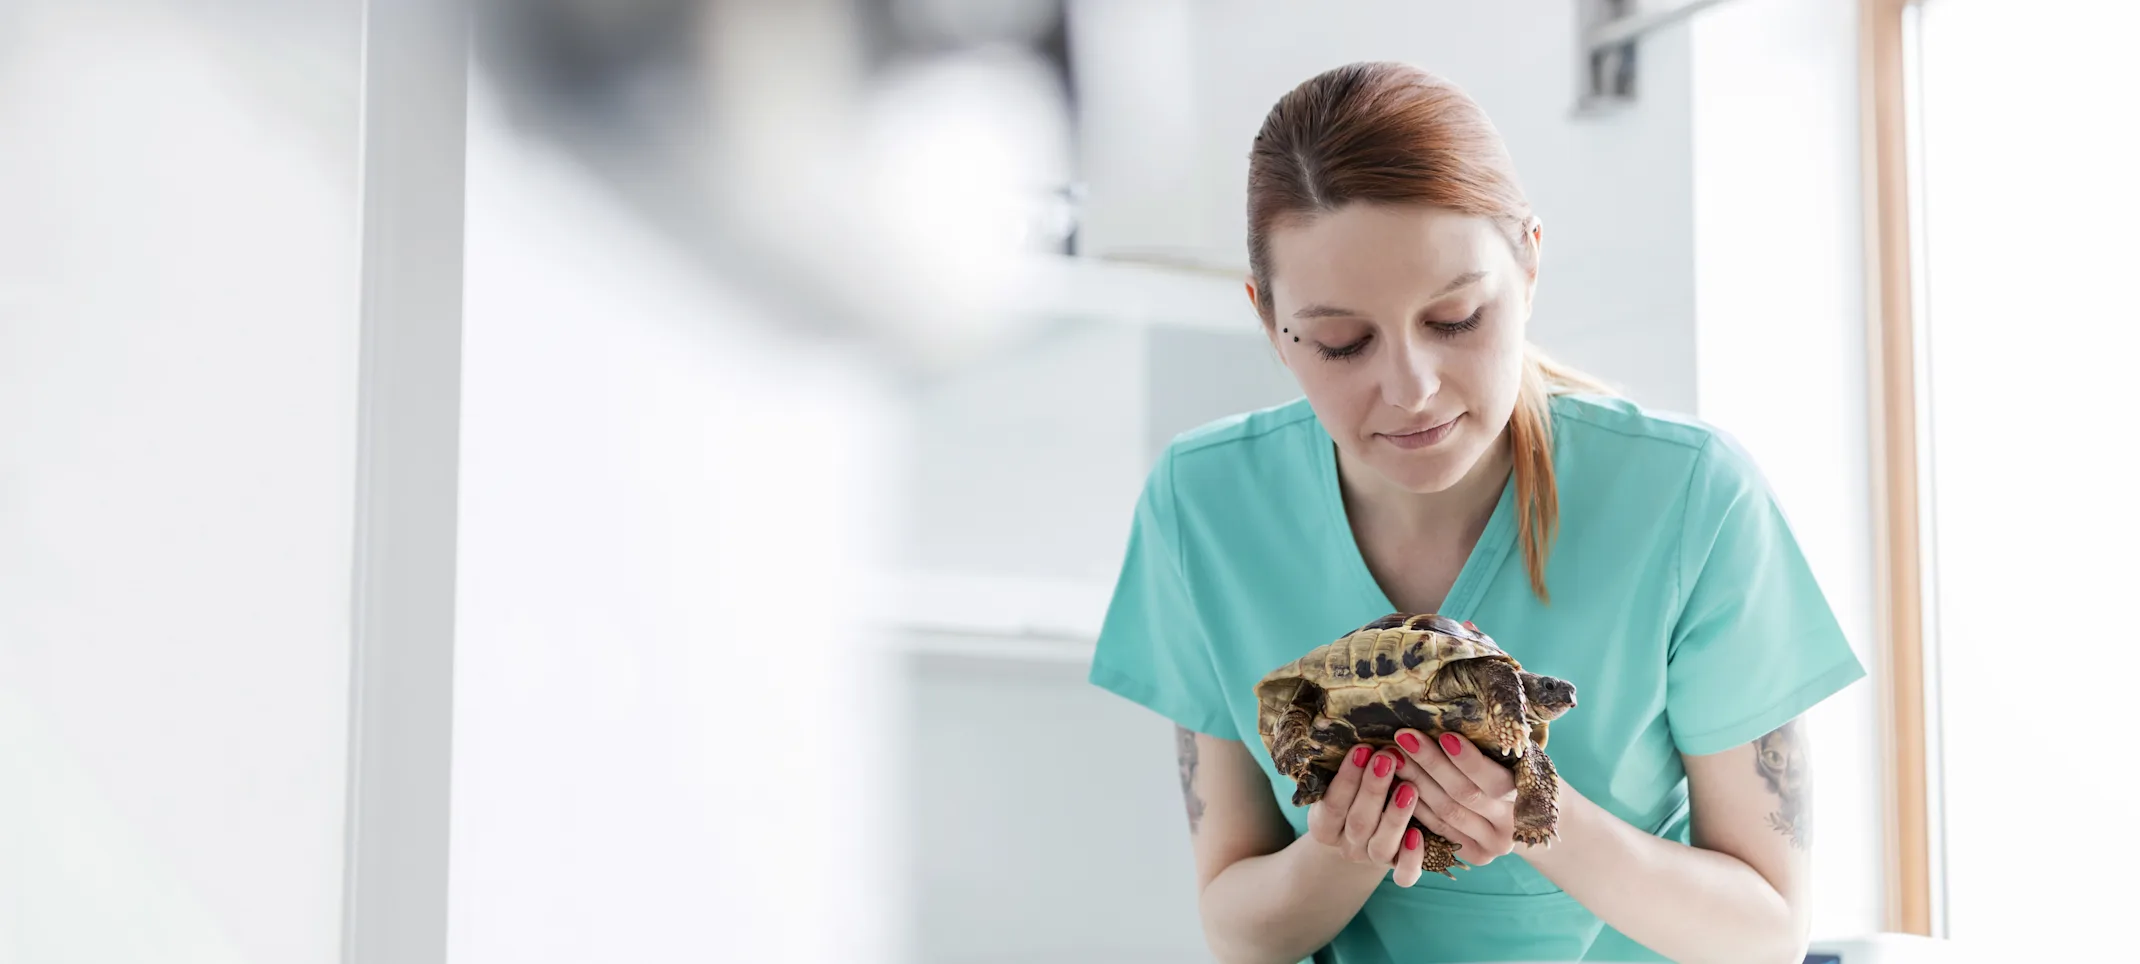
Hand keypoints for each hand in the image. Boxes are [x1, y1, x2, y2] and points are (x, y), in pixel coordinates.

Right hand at [1304, 744, 1431, 886]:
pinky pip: (1404, 875)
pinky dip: (1412, 858)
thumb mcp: (1339, 784)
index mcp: (1325, 825)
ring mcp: (1372, 859)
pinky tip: (1420, 835)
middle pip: (1358, 822)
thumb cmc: (1352, 797)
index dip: (1347, 777)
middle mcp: (1347, 845)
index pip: (1332, 803)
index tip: (1363, 747)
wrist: (1359, 838)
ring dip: (1395, 816)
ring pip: (1381, 846)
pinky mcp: (1397, 870)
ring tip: (1410, 787)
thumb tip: (1359, 724)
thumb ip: (1347, 767)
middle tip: (1388, 758)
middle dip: (1373, 789)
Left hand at [1391, 729, 1520, 866]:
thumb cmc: (1512, 772)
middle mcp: (1509, 827)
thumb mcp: (1512, 758)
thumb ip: (1493, 746)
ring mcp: (1491, 847)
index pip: (1493, 780)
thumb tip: (1455, 713)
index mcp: (1527, 798)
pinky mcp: (1473, 856)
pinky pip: (1437, 829)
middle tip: (1404, 737)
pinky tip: (1396, 782)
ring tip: (1392, 755)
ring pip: (1445, 812)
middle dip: (1431, 763)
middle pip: (1463, 795)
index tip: (1445, 735)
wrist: (1524, 816)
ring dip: (1415, 781)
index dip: (1469, 759)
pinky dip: (1415, 805)